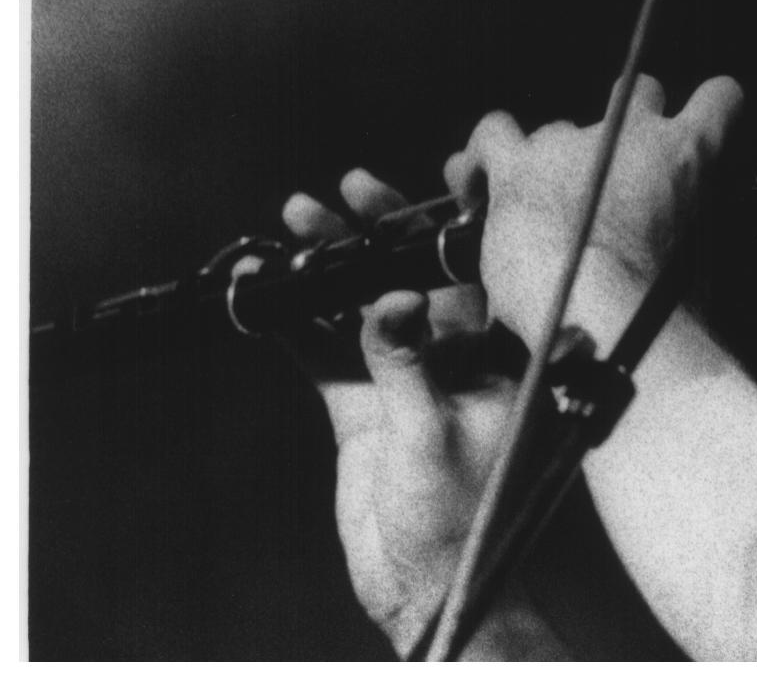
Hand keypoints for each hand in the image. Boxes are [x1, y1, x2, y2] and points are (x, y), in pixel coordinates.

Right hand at [283, 171, 522, 655]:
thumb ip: (411, 364)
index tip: (442, 174)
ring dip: (328, 263)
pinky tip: (257, 286)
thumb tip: (396, 299)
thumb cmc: (462, 514)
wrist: (426, 584)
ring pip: (363, 299)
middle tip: (346, 190)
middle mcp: (454, 352)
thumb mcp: (437, 433)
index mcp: (497, 353)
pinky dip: (289, 316)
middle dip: (379, 230)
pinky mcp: (359, 401)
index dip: (458, 220)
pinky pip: (321, 345)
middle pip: (413, 273)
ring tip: (294, 218)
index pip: (480, 269)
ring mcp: (404, 372)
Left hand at [457, 74, 744, 351]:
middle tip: (610, 176)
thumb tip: (671, 245)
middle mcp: (634, 131)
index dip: (710, 110)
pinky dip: (481, 157)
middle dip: (626, 124)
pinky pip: (493, 132)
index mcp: (690, 157)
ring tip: (530, 201)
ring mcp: (573, 142)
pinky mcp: (517, 164)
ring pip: (558, 128)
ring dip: (549, 160)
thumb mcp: (697, 262)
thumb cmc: (653, 303)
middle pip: (638, 93)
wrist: (601, 312)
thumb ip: (685, 230)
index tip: (691, 129)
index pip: (721, 98)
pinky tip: (474, 185)